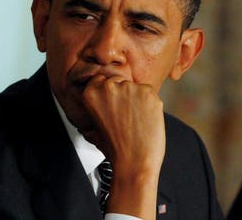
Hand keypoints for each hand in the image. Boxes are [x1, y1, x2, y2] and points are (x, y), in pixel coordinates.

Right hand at [82, 75, 164, 218]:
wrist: (134, 161)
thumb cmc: (114, 148)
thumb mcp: (94, 126)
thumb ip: (97, 107)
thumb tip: (101, 101)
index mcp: (91, 93)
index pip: (101, 80)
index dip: (109, 92)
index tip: (113, 102)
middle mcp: (108, 87)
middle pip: (119, 81)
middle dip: (124, 95)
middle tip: (126, 115)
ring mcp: (129, 88)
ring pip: (136, 88)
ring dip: (138, 100)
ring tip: (136, 121)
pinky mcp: (149, 92)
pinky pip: (150, 93)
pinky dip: (150, 104)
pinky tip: (146, 119)